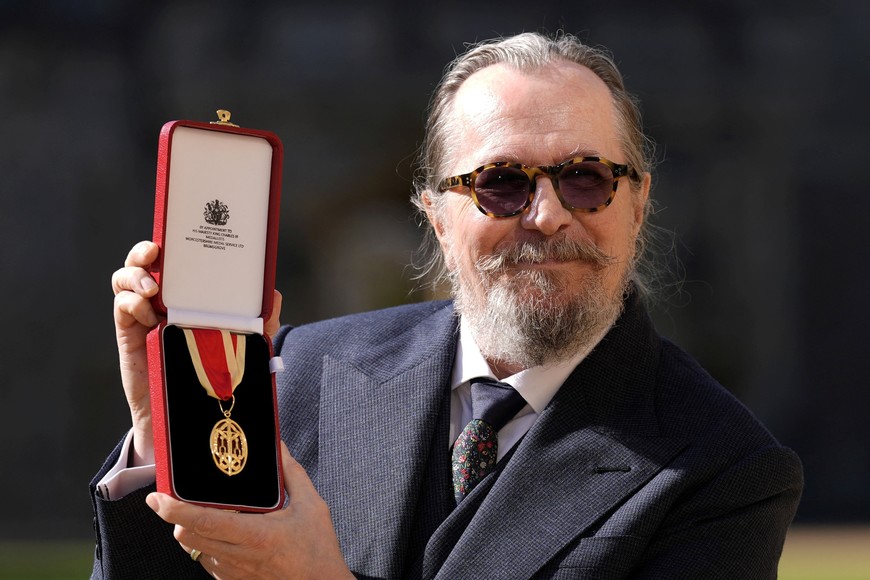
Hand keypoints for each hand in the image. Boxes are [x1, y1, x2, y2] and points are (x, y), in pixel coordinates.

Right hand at [111, 241, 282, 466]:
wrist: (191, 410)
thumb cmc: (217, 368)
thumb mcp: (245, 340)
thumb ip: (262, 318)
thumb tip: (274, 294)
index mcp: (188, 292)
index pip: (175, 259)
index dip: (171, 242)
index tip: (175, 238)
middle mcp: (163, 298)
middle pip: (143, 261)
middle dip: (144, 250)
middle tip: (154, 253)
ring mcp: (143, 314)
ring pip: (124, 279)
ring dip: (134, 275)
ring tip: (151, 289)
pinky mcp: (130, 332)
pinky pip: (121, 307)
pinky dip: (131, 304)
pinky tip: (149, 316)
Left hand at [146, 443, 352, 578]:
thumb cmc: (318, 548)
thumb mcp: (312, 505)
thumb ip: (291, 473)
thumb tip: (278, 446)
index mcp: (256, 534)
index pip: (205, 521)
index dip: (176, 509)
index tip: (157, 498)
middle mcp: (239, 556)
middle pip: (188, 537)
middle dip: (175, 517)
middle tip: (172, 500)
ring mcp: (233, 573)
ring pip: (194, 550)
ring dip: (190, 531)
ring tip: (201, 515)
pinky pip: (207, 562)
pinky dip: (205, 546)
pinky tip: (223, 535)